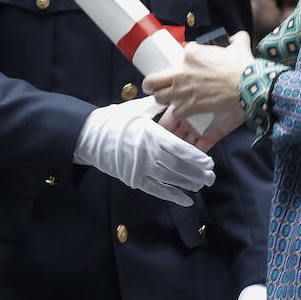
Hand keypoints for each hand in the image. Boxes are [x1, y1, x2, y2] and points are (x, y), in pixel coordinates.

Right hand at [73, 95, 214, 205]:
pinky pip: (157, 189)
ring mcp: (141, 167)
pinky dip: (172, 195)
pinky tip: (185, 199)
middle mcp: (148, 153)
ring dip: (188, 184)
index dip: (196, 158)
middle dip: (197, 173)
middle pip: (179, 166)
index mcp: (151, 134)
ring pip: (170, 179)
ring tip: (201, 185)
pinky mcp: (134, 178)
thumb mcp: (138, 109)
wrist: (90, 136)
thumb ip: (158, 107)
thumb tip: (173, 99)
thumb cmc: (115, 120)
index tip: (209, 162)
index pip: (180, 149)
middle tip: (210, 176)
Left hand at [145, 32, 251, 151]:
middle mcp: (183, 71)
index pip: (181, 53)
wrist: (247, 85)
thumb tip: (236, 38)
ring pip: (161, 96)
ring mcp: (184, 90)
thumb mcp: (239, 45)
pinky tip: (180, 112)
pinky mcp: (191, 105)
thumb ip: (236, 39)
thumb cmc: (242, 65)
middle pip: (155, 79)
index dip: (184, 60)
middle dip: (151, 83)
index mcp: (192, 53)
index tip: (188, 65)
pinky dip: (177, 113)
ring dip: (161, 98)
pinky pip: (176, 112)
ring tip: (164, 99)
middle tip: (151, 85)